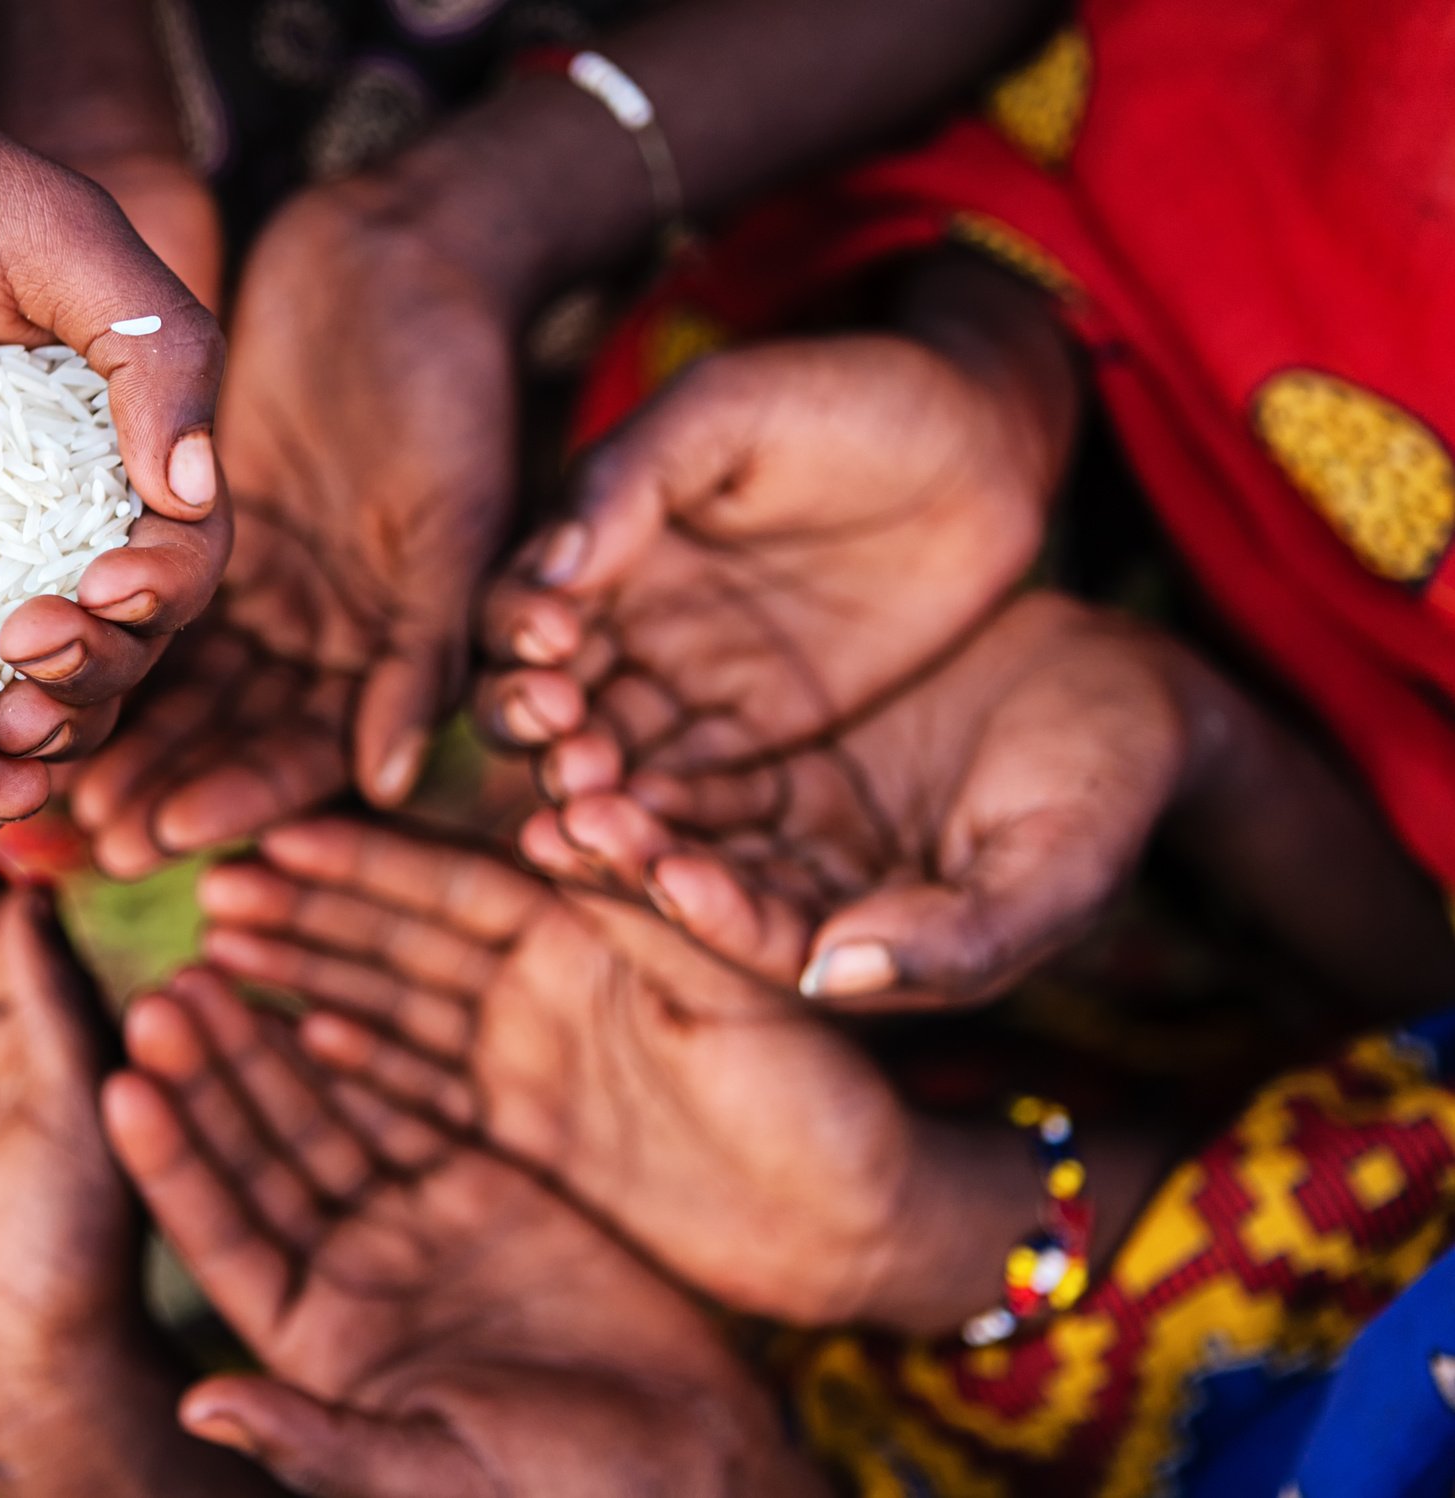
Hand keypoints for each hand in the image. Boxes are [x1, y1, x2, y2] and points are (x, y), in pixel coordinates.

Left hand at [70, 180, 519, 874]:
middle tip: (76, 817)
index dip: (240, 793)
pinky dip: (77, 620)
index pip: (306, 747)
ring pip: (161, 661)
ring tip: (22, 746)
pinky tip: (5, 660)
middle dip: (154, 771)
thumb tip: (388, 781)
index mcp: (380, 644)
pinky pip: (118, 581)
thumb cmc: (452, 381)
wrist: (406, 255)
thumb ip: (423, 646)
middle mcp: (305, 624)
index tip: (165, 827)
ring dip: (100, 707)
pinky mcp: (173, 507)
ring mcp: (240, 569)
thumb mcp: (452, 518)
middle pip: (221, 724)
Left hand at [104, 971, 830, 1497]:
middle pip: (258, 1159)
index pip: (220, 1236)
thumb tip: (197, 1409)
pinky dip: (367, 1055)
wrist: (688, 1466)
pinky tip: (317, 996)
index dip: (171, 1164)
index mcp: (314, 1344)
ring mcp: (414, 1225)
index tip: (122, 1087)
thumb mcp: (428, 1474)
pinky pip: (410, 1107)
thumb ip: (317, 1437)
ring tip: (215, 969)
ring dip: (267, 1050)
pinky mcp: (485, 1187)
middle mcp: (349, 1275)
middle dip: (207, 1080)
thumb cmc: (560, 1494)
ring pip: (323, 1119)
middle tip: (158, 997)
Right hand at [197, 818, 1051, 1330]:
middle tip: (215, 882)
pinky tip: (293, 1036)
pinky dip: (360, 1060)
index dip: (366, 859)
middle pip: (407, 935)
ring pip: (399, 1005)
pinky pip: (427, 1084)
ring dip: (312, 976)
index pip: (459, 881)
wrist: (857, 1229)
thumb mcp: (750, 991)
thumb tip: (579, 820)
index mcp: (599, 935)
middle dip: (311, 909)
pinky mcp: (530, 1127)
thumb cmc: (825, 1105)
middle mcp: (552, 984)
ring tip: (218, 951)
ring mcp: (534, 1055)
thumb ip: (665, 909)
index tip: (279, 832)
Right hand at [482, 316, 1068, 795]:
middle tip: (556, 729)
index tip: (549, 633)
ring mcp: (690, 684)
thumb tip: (552, 565)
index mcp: (600, 539)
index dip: (516, 626)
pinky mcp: (761, 736)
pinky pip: (696, 792)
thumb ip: (636, 474)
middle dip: (532, 718)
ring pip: (606, 754)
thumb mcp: (732, 409)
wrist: (987, 447)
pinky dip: (665, 819)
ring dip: (586, 783)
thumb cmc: (851, 398)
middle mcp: (627, 621)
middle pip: (542, 693)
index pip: (520, 600)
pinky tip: (655, 836)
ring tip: (590, 802)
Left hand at [518, 592, 1201, 1008]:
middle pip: (696, 886)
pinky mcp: (762, 749)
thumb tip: (833, 977)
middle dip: (630, 860)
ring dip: (609, 794)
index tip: (662, 873)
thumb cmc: (1110, 787)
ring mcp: (779, 822)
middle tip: (565, 818)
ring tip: (553, 755)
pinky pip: (678, 742)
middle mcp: (803, 897)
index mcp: (866, 950)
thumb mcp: (1058, 865)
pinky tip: (577, 690)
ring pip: (674, 816)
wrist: (1124, 686)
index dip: (714, 919)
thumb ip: (960, 934)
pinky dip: (629, 726)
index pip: (769, 947)